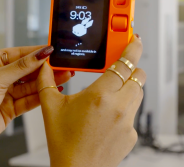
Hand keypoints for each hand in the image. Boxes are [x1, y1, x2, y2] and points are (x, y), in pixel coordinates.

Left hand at [0, 45, 71, 151]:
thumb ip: (21, 67)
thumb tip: (40, 54)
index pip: (20, 54)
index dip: (36, 52)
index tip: (52, 51)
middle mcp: (1, 77)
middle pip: (29, 70)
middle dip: (46, 68)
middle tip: (62, 65)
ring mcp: (7, 92)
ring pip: (32, 85)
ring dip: (47, 81)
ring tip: (64, 75)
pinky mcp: (12, 107)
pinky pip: (31, 99)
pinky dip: (43, 95)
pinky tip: (53, 89)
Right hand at [37, 35, 145, 166]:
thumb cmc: (64, 142)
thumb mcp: (51, 107)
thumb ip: (46, 82)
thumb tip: (44, 66)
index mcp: (99, 96)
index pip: (124, 64)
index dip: (133, 49)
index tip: (136, 40)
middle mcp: (118, 107)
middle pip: (138, 76)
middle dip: (131, 69)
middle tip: (120, 68)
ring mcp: (128, 121)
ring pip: (139, 93)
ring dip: (129, 86)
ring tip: (112, 92)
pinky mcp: (132, 134)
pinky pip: (134, 112)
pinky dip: (126, 106)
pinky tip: (110, 114)